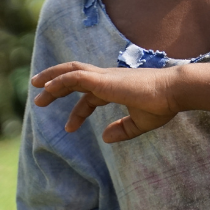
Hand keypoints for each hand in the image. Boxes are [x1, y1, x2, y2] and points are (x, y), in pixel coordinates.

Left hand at [32, 61, 179, 142]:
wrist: (174, 92)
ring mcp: (105, 77)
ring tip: (35, 86)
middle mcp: (108, 79)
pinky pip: (75, 77)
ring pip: (71, 71)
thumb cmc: (162, 105)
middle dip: (56, 85)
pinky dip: (60, 81)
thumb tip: (105, 138)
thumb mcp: (140, 122)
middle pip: (75, 77)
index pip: (90, 96)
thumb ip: (123, 130)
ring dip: (52, 78)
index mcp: (116, 87)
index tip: (69, 128)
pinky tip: (48, 88)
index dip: (78, 112)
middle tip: (39, 95)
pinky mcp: (104, 80)